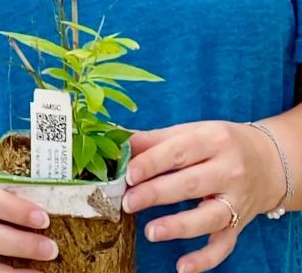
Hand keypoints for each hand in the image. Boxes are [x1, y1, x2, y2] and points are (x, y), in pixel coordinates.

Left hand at [123, 121, 283, 272]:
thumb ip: (156, 139)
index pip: (178, 152)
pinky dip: (205, 259)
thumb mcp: (192, 131)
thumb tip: (120, 142)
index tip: (128, 174)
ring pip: (208, 217)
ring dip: (178, 226)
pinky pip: (224, 245)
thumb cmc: (219, 143)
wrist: (270, 161)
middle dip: (156, 194)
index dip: (152, 163)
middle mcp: (229, 171)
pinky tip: (182, 267)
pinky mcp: (240, 224)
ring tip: (150, 231)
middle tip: (128, 202)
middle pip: (190, 185)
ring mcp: (237, 201)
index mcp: (213, 140)